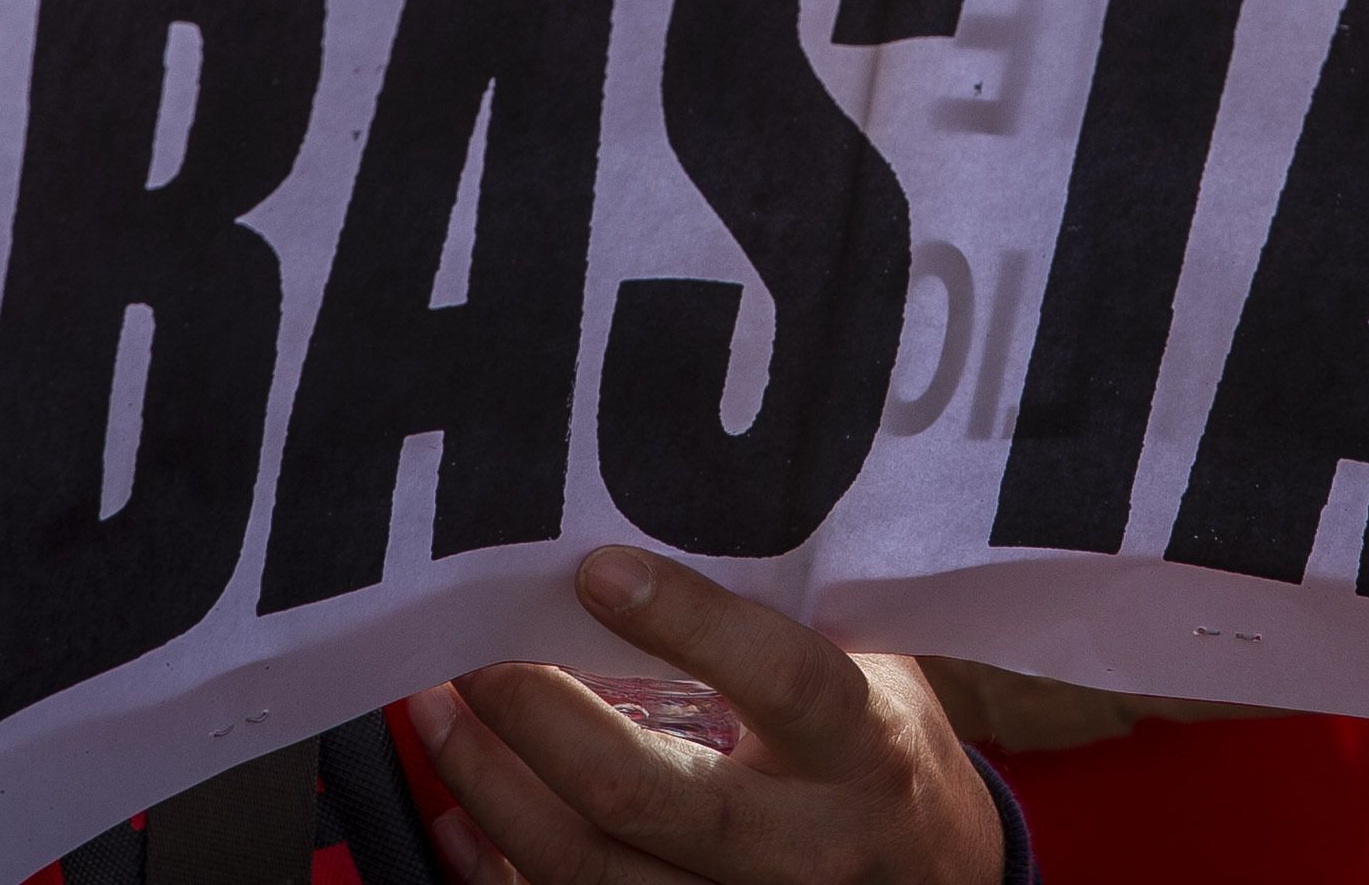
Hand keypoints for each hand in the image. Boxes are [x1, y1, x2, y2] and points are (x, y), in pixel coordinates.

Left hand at [409, 549, 1003, 884]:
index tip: (596, 570)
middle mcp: (807, 847)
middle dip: (544, 723)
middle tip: (474, 654)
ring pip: (596, 875)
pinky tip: (457, 810)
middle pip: (656, 801)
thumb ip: (778, 613)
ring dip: (495, 792)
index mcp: (861, 749)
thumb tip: (639, 521)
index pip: (783, 682)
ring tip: (436, 716)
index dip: (690, 624)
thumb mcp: (866, 668)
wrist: (931, 882)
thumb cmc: (874, 749)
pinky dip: (497, 868)